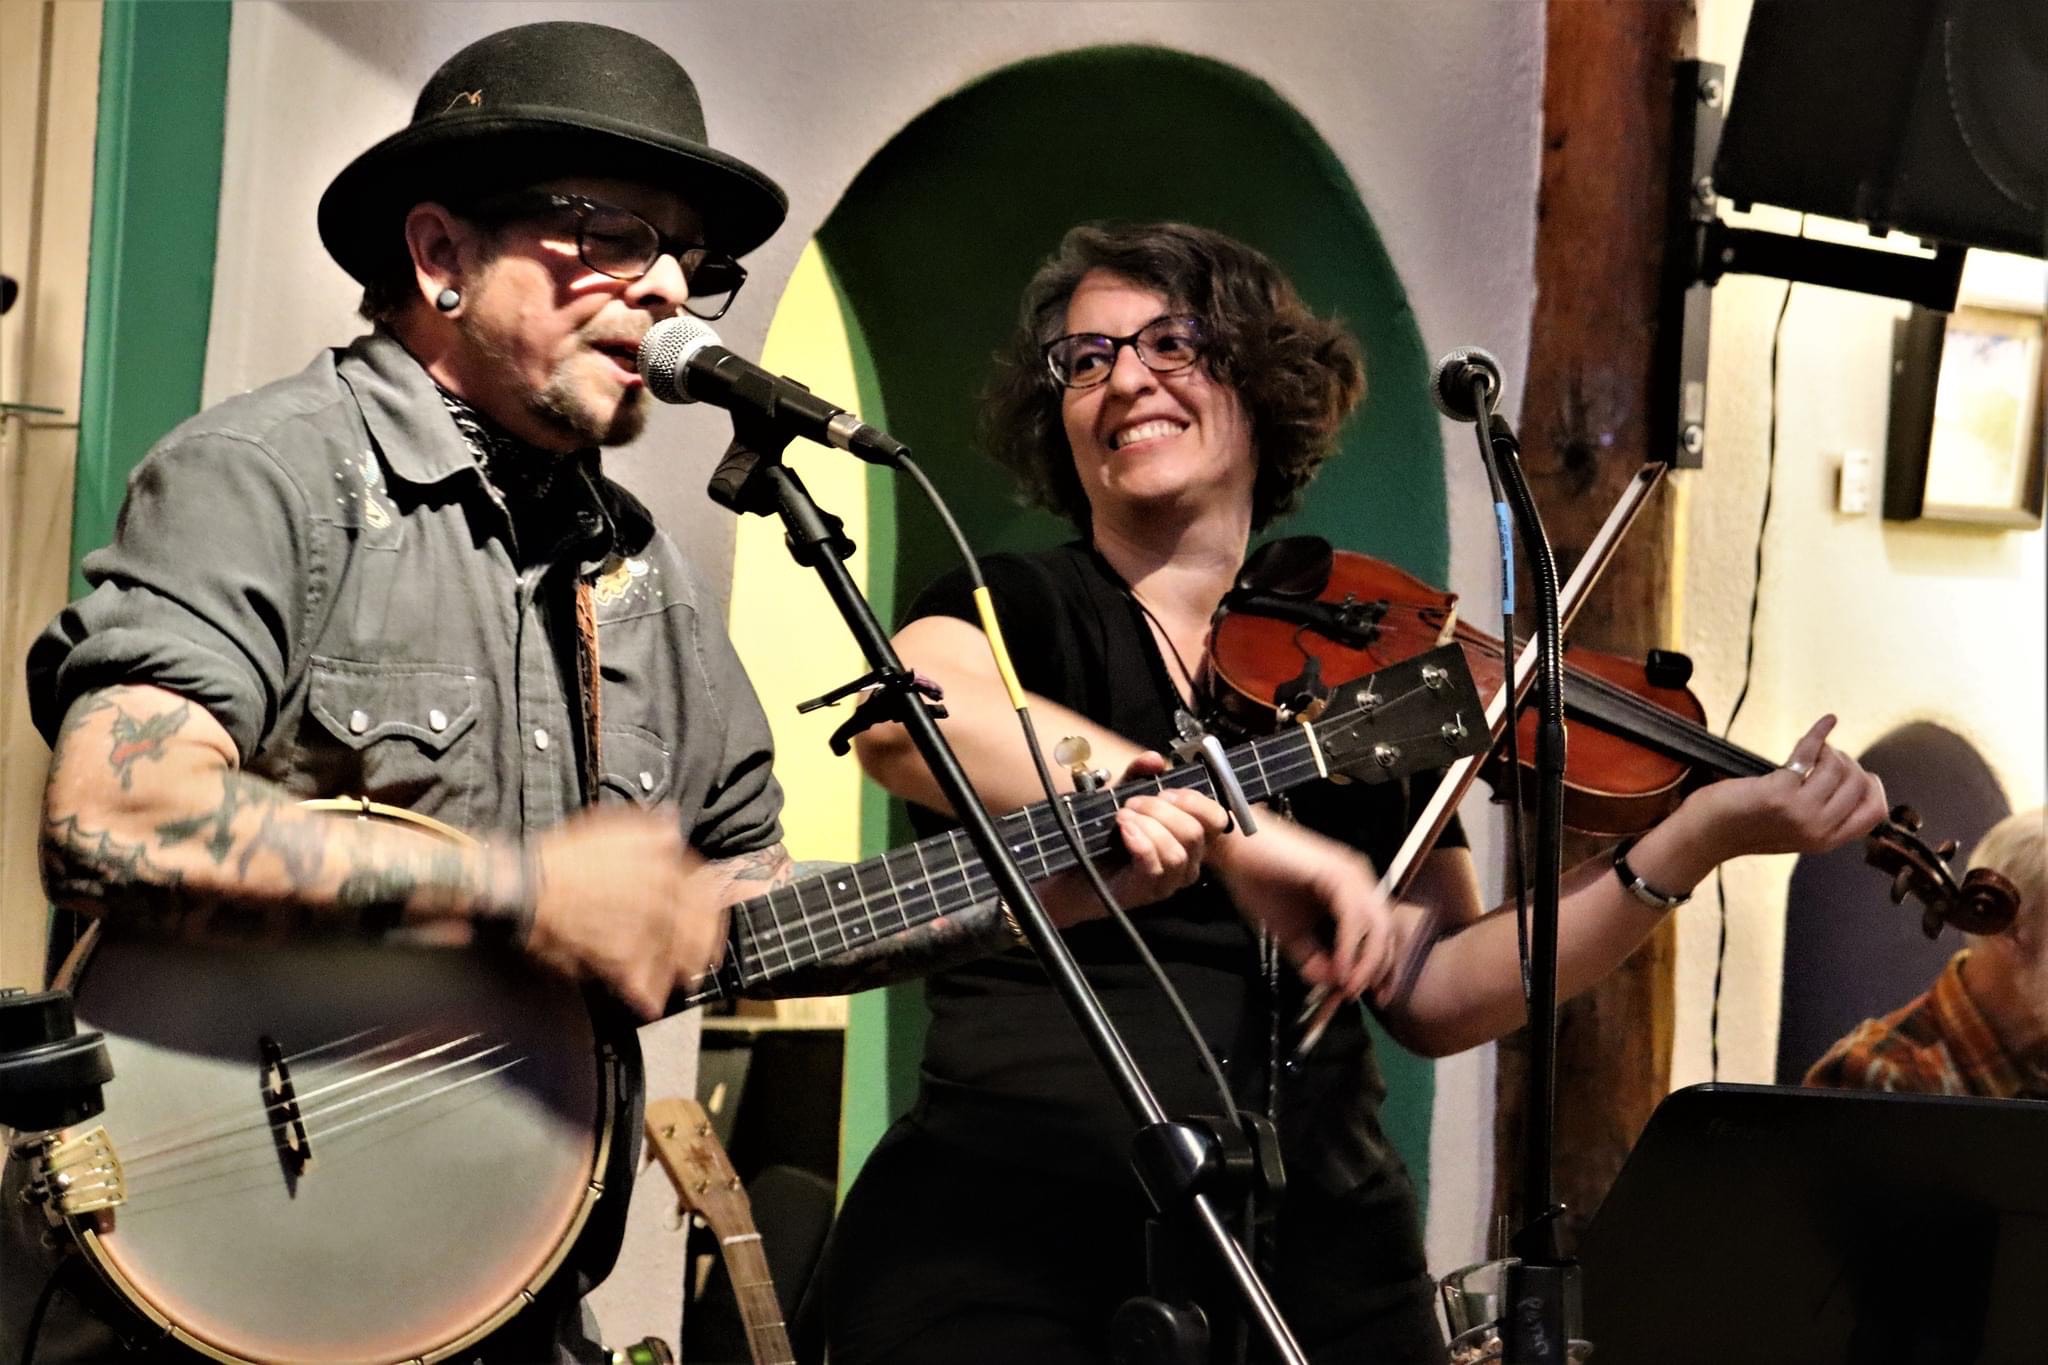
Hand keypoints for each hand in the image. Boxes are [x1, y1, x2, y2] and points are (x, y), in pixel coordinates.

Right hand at [521, 805, 728, 1020]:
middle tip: (706, 960)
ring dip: (678, 972)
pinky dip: (643, 994)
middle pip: (693, 929)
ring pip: (668, 958)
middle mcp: (654, 902)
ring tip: (684, 982)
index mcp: (659, 869)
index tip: (715, 918)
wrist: (527, 885)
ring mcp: (634, 932)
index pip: (702, 891)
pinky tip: (650, 1005)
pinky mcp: (611, 957)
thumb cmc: (566, 855)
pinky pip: (635, 979)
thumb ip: (649, 829)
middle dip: (704, 946)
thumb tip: (672, 829)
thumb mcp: (611, 826)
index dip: (714, 906)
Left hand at [1032, 752, 1230, 925]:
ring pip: (1177, 853)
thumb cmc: (1104, 838)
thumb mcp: (1122, 797)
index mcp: (1189, 839)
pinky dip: (1140, 844)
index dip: (1195, 801)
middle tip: (1133, 803)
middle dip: (1162, 810)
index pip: (1217, 819)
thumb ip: (1139, 776)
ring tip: (1123, 817)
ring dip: (1149, 826)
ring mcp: (1168, 881)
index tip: (1166, 791)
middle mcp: (1187, 863)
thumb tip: (1154, 760)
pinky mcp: (1145, 892)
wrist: (1074, 872)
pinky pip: (1154, 867)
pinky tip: (1124, 830)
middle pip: (1194, 833)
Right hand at [1208, 815, 1397, 1007]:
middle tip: (1360, 997)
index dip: (1382, 968)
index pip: (1383, 934)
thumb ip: (1314, 959)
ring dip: (1366, 962)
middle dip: (1379, 970)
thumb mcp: (1292, 935)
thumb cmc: (1260, 884)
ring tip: (1348, 988)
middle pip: (1387, 932)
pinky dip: (1350, 947)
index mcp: (1354, 894)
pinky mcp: (1339, 873)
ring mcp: (1353, 875)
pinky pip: (1354, 917)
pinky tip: (1339, 968)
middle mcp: (1362, 882)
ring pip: (1377, 926)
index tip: (1374, 999)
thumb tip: (1334, 986)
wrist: (1235, 852)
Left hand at [1690, 714, 1887, 862]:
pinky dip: (1818, 733)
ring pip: (1838, 768)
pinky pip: (1810, 752)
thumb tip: (1850, 781)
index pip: (1874, 814)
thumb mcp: (1795, 833)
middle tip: (1829, 757)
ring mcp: (1801, 811)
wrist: (1707, 833)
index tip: (1862, 773)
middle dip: (1849, 763)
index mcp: (1826, 841)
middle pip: (1859, 785)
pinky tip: (1825, 723)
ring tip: (1815, 750)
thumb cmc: (1746, 826)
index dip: (1874, 788)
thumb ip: (1822, 817)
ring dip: (1830, 751)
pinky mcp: (1780, 792)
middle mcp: (1818, 829)